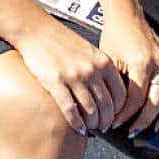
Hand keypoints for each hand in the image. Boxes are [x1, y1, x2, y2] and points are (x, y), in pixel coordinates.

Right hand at [10, 19, 133, 134]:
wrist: (37, 30)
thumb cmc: (60, 40)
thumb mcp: (90, 51)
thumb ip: (101, 69)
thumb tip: (108, 93)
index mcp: (103, 62)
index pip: (120, 94)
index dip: (119, 111)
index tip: (115, 117)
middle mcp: (92, 70)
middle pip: (107, 106)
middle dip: (106, 121)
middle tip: (103, 127)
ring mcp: (74, 77)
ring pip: (90, 110)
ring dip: (92, 124)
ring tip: (90, 128)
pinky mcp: (56, 82)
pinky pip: (70, 109)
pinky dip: (76, 123)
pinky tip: (78, 127)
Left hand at [99, 14, 158, 136]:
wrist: (125, 14)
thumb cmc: (116, 34)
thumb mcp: (109, 60)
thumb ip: (116, 85)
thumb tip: (114, 108)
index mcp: (141, 64)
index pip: (135, 99)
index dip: (125, 114)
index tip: (117, 122)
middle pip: (155, 102)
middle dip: (143, 120)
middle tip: (134, 131)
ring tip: (157, 128)